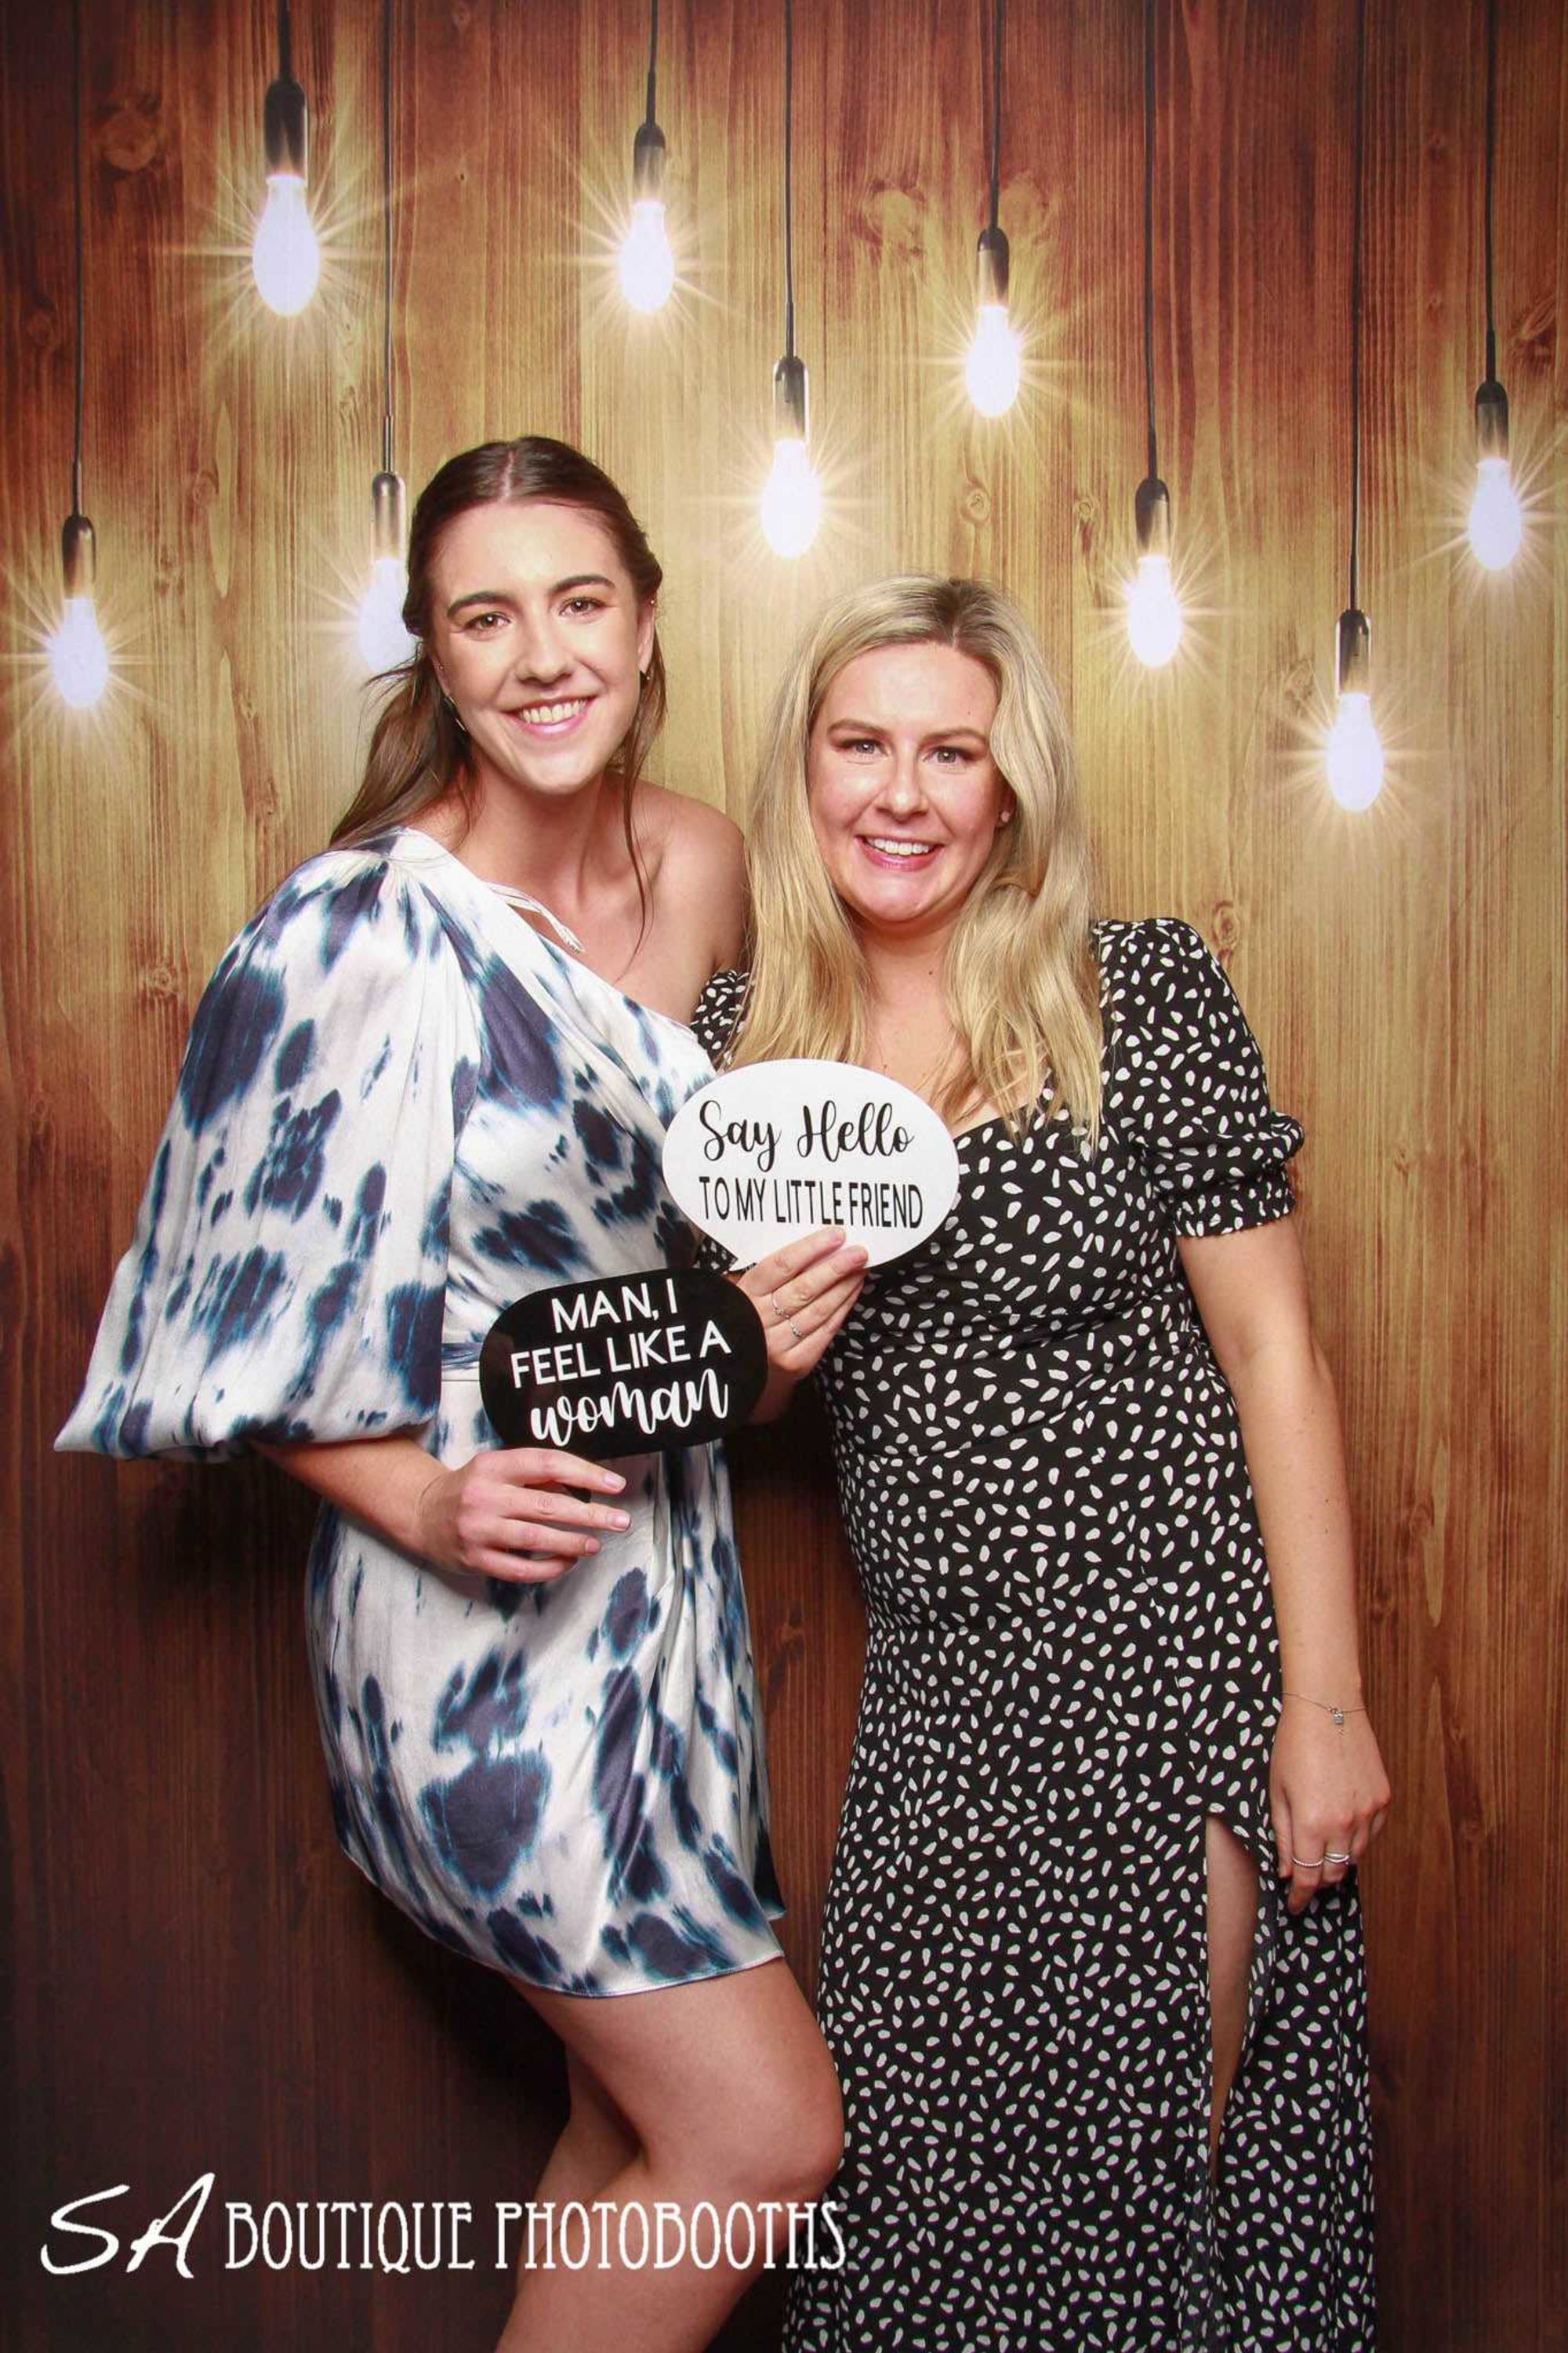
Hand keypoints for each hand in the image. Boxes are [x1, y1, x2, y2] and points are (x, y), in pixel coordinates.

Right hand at [413, 1447, 632, 1582]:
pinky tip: (568, 1562)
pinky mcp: (474, 1559)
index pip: (548, 1463)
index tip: (616, 1484)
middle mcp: (485, 1496)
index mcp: (494, 1466)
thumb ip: (536, 1474)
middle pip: (547, 1505)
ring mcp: (478, 1530)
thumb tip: (587, 1484)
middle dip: (589, 1514)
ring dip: (571, 1542)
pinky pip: (519, 1569)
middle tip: (620, 1521)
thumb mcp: (498, 1469)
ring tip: (596, 1544)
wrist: (422, 1513)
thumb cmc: (472, 1488)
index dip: (586, 1472)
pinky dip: (548, 1568)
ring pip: (535, 1539)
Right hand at [732, 1227, 868, 1381]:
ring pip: (819, 1310)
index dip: (811, 1248)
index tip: (835, 1235)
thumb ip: (770, 1272)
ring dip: (844, 1287)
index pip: (781, 1265)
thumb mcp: (743, 1291)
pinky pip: (824, 1332)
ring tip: (860, 1269)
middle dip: (836, 1268)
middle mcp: (759, 1320)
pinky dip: (842, 1310)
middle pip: (804, 1289)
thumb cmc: (744, 1318)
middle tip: (859, 1252)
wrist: (736, 1365)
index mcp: (744, 1295)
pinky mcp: (795, 1363)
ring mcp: (777, 1344)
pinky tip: (852, 1293)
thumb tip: (814, 1247)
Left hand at [1269, 1697, 1391, 1914]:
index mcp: (1311, 1823)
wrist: (1328, 1708)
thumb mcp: (1277, 1792)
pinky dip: (1357, 1839)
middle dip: (1317, 1880)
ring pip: (1355, 1857)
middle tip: (1305, 1878)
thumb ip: (1282, 1836)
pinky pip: (1371, 1834)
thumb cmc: (1294, 1745)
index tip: (1294, 1904)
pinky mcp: (1383, 1799)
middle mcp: (1343, 1824)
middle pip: (1334, 1873)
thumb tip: (1285, 1871)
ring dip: (1338, 1860)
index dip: (1299, 1896)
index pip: (1307, 1878)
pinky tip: (1342, 1829)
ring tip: (1322, 1851)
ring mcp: (1368, 1812)